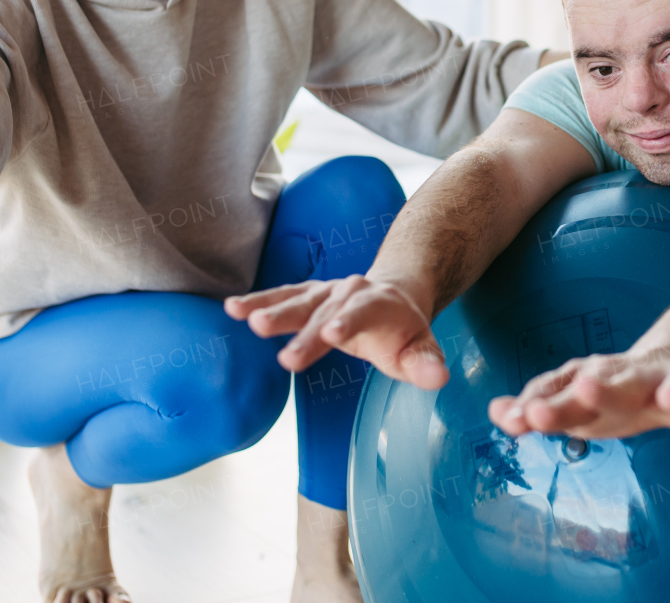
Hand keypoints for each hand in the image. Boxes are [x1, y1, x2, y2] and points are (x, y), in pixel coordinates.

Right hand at [224, 275, 448, 387]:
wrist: (393, 294)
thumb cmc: (404, 331)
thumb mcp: (420, 348)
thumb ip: (426, 363)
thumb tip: (437, 378)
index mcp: (380, 304)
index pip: (363, 312)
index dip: (348, 322)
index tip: (332, 334)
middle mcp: (350, 291)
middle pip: (326, 311)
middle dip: (305, 333)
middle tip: (286, 357)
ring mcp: (326, 292)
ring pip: (299, 300)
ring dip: (273, 309)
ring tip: (246, 318)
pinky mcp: (307, 295)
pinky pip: (281, 297)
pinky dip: (257, 301)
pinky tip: (232, 308)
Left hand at [487, 348, 669, 439]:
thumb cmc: (622, 388)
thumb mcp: (582, 399)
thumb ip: (540, 404)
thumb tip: (496, 412)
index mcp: (586, 388)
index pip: (554, 396)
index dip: (530, 407)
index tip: (507, 420)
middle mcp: (611, 381)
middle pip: (585, 392)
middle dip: (561, 405)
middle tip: (535, 416)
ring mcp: (649, 381)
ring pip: (627, 387)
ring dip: (608, 391)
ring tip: (587, 391)